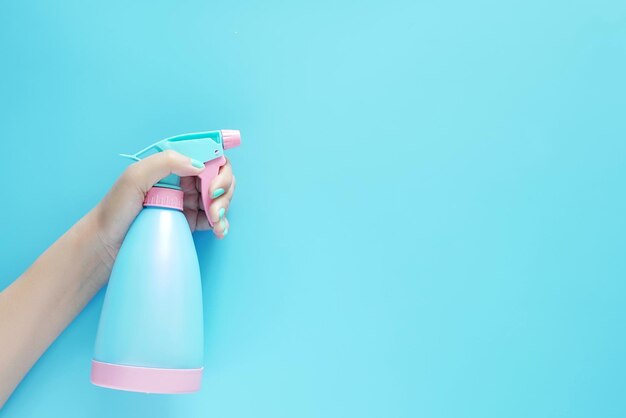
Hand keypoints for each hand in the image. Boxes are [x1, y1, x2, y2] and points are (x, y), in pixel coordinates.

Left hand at [93, 150, 235, 267]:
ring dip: (224, 207)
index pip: (206, 156)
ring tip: (216, 222)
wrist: (105, 245)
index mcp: (170, 165)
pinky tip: (219, 230)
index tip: (213, 186)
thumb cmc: (114, 210)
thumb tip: (199, 165)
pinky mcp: (189, 222)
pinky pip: (214, 218)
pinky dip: (222, 223)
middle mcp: (181, 180)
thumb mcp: (135, 177)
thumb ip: (166, 162)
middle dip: (224, 190)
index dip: (218, 168)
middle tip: (214, 207)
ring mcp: (187, 201)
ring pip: (219, 197)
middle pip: (218, 176)